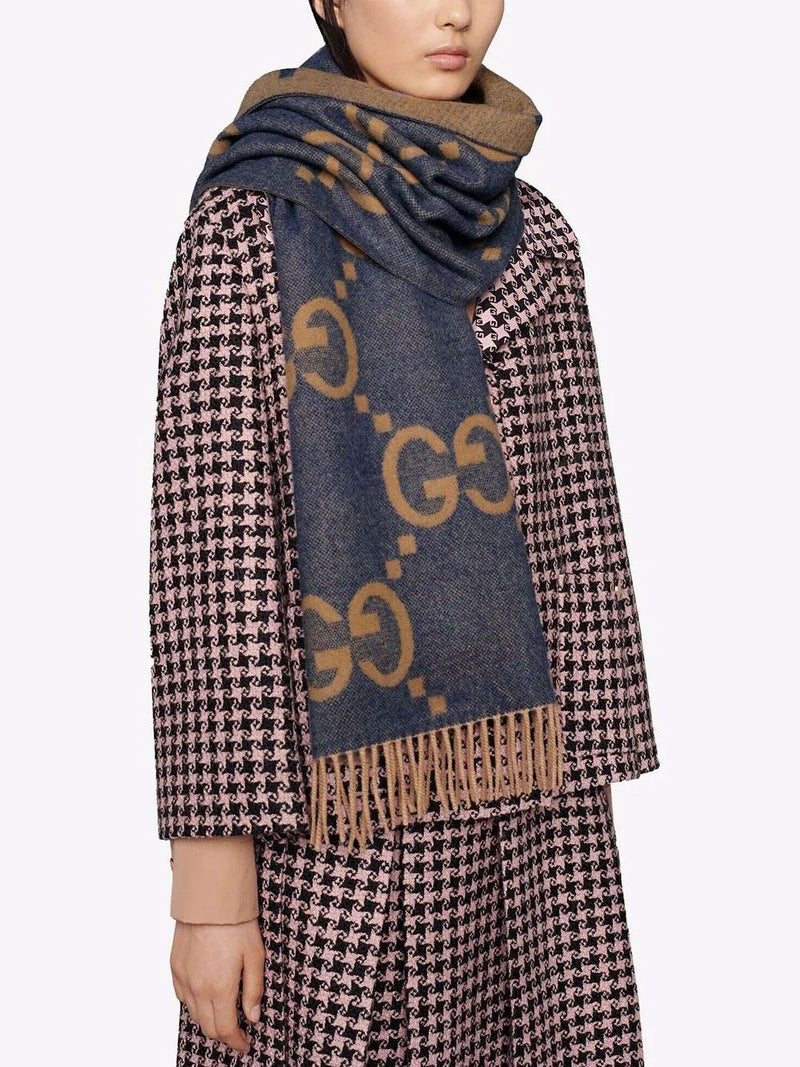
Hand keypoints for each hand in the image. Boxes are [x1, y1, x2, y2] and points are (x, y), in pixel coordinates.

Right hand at [170, 917, 264, 1054]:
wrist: (210, 899)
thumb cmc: (236, 924)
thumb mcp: (255, 956)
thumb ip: (253, 990)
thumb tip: (252, 1016)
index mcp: (219, 989)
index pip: (225, 1030)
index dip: (236, 1042)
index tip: (245, 1044)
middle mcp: (197, 989)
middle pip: (208, 1027)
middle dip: (223, 1035)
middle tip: (236, 1032)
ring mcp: (183, 978)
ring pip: (194, 1014)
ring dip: (208, 1020)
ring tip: (223, 1014)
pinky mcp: (175, 967)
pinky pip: (182, 997)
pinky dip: (194, 1004)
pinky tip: (205, 997)